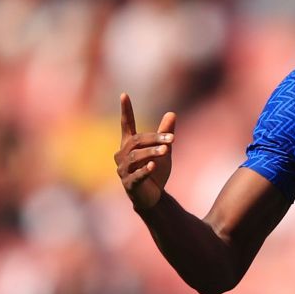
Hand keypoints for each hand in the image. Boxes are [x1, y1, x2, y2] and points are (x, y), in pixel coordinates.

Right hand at [115, 93, 175, 209]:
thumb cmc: (156, 172)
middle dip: (154, 138)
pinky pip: (136, 175)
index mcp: (129, 145)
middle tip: (172, 138)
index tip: (124, 95)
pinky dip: (145, 170)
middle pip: (136, 141)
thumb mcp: (163, 151)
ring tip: (165, 151)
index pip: (126, 125)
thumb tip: (172, 113)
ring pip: (135, 157)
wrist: (153, 198)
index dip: (126, 111)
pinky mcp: (129, 184)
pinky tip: (153, 166)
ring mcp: (123, 170)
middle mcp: (122, 155)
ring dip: (151, 153)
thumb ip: (165, 133)